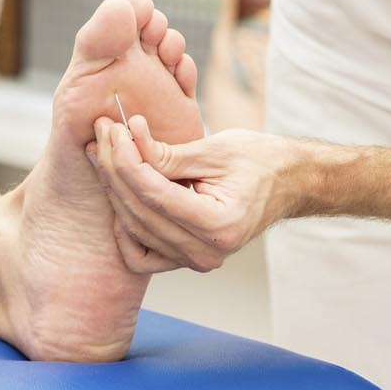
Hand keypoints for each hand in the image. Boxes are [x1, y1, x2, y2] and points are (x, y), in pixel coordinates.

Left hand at [88, 115, 300, 273]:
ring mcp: (195, 261)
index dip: (126, 159)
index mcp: (219, 224)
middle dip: (114, 168)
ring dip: (114, 189)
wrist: (288, 184)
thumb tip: (127, 139)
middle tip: (103, 132)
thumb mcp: (215, 149)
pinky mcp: (186, 259)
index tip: (114, 128)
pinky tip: (120, 195)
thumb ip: (168, 153)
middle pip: (138, 212)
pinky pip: (141, 254)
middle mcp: (206, 252)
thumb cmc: (259, 161)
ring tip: (105, 151)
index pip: (153, 194)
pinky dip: (125, 228)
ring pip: (133, 230)